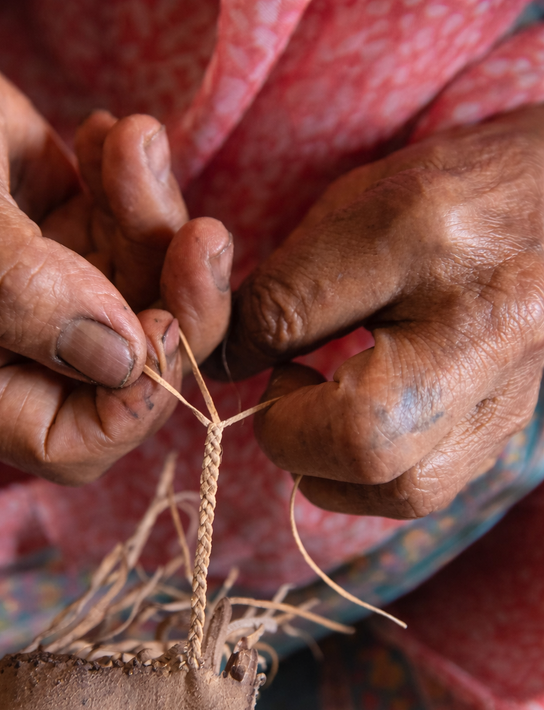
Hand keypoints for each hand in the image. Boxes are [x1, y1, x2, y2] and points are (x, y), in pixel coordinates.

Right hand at [0, 19, 231, 483]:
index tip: (165, 320)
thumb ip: (18, 289)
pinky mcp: (62, 243)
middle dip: (174, 296)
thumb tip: (123, 361)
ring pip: (142, 294)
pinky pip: (129, 237)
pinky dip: (135, 186)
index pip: (70, 444)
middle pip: (128, 369)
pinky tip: (106, 134)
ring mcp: (42, 299)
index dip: (135, 399)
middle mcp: (8, 353)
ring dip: (156, 219)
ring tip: (133, 141)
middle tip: (203, 236)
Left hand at [207, 106, 543, 517]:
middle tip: (283, 392)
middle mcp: (480, 317)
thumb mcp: (360, 203)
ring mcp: (508, 383)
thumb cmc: (452, 193)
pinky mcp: (510, 423)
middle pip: (361, 440)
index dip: (237, 345)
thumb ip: (288, 282)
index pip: (289, 317)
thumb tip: (225, 360)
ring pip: (400, 490)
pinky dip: (370, 476)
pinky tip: (362, 428)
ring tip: (319, 415)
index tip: (232, 350)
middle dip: (288, 435)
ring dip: (329, 470)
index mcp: (422, 231)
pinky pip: (425, 488)